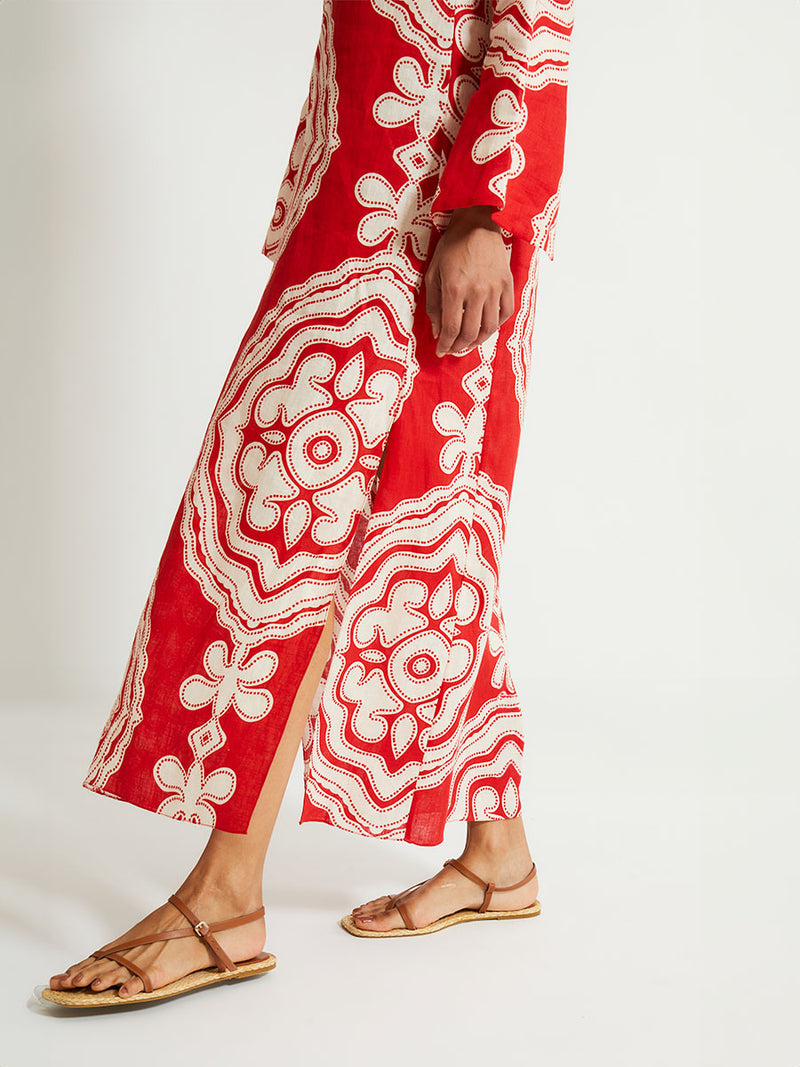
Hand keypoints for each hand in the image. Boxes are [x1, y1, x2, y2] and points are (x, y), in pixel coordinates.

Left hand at [425, 205, 515, 356]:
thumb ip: (433, 305)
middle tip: (453, 349)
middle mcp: (477, 291)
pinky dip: (496, 325)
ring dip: (478, 341)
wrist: (477, 224)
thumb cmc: (451, 247)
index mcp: (455, 288)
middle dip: (459, 346)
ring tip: (468, 343)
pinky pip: (505, 313)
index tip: (441, 350)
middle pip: (470, 332)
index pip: (451, 328)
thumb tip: (438, 331)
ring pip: (489, 328)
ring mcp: (495, 288)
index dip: (446, 344)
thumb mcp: (433, 274)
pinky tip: (485, 327)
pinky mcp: (507, 283)